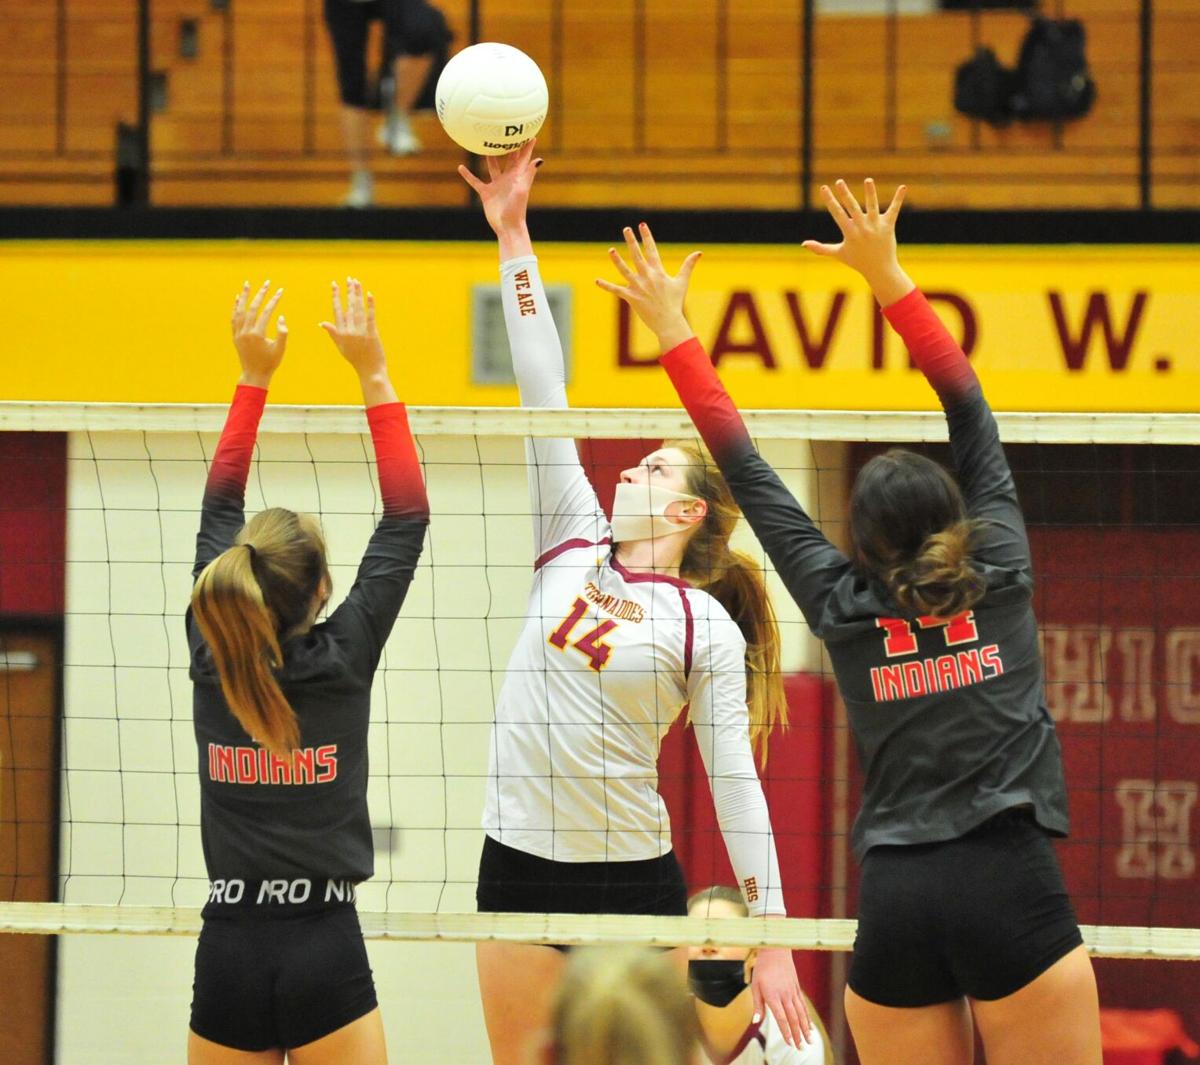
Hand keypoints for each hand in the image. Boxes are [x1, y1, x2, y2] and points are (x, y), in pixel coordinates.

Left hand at [231, 280, 286, 386]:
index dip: (274, 300)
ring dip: (244, 296)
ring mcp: (238, 333)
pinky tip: (238, 299)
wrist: (254, 374)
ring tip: (247, 284)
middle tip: (267, 283)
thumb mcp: (280, 349)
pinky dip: (236, 307)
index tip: (280, 291)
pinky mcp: (235, 336)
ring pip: (240, 310)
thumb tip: (280, 317)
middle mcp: (246, 332)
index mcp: (257, 334)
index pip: (266, 312)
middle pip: (253, 308)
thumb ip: (282, 333)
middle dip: (260, 294)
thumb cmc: (270, 363)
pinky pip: (234, 318)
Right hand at [320, 278, 386, 378]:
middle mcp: (349, 331)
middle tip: (349, 279)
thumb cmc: (355, 359)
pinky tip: (370, 295)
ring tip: (357, 282)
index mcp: (341, 332)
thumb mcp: (341, 346)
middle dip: (348, 291)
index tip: (334, 284)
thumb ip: (332, 333)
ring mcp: (360, 332)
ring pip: (358, 309)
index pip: (337, 310)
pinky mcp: (372, 334)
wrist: (369, 370)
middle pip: (348, 307)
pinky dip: (370, 305)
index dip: (336, 296)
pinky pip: (370, 317)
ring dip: (358, 294)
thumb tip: (321, 323)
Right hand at [457, 139, 541, 243]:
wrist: (507, 227)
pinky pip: (475, 181)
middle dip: (508, 146)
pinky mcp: (486, 193)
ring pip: (492, 166)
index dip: (527, 146)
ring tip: (484, 143)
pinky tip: (460, 167)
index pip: (523, 158)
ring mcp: (497, 185)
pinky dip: (468, 175)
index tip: (530, 132)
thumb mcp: (522, 189)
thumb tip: (539, 159)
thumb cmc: (516, 210)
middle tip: (505, 131)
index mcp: (518, 176)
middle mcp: (508, 178)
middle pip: (508, 158)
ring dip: (489, 155)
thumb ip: (529, 174)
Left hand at [595, 222, 700, 351]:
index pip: (651, 250)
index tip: (642, 225)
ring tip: (610, 250)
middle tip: (626, 229)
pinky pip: (616, 290)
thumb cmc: (675, 303)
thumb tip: (699, 252)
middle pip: (637, 255)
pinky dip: (606, 286)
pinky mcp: (631, 297)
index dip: (647, 236)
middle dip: (631, 241)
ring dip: (617, 260)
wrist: (668, 322)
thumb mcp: (682, 282)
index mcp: (658, 272)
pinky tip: (597, 281)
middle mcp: (647, 277)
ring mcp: (638, 287)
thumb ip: (688, 266)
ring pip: (624, 270)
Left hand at [751, 947, 811, 1048]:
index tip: (789, 1043)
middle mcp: (785, 995)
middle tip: (801, 1048)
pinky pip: (803, 1005)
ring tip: (810, 1041)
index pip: (781, 1018)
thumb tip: (755, 1022)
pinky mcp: (797, 988)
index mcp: (773, 996)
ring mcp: (793, 991)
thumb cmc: (762, 968)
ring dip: (806, 1028)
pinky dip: (807, 1017)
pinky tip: (810, 1026)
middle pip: (793, 1018)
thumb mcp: (755, 986)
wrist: (775, 950)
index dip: (786, 1031)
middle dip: (798, 1034)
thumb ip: (757, 1005)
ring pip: (801, 1013)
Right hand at [803, 178, 913, 305]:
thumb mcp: (838, 253)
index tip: (823, 188)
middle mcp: (862, 228)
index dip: (829, 200)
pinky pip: (894, 210)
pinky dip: (898, 199)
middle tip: (839, 181)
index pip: (837, 213)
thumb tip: (804, 244)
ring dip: (870, 193)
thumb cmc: (857, 261)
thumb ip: (820, 248)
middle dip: (845, 194)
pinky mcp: (888, 225)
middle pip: (852, 207)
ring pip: (872, 206)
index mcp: (849, 232)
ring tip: (868, 180)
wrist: (879, 270)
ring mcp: (876, 226)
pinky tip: (903, 187)